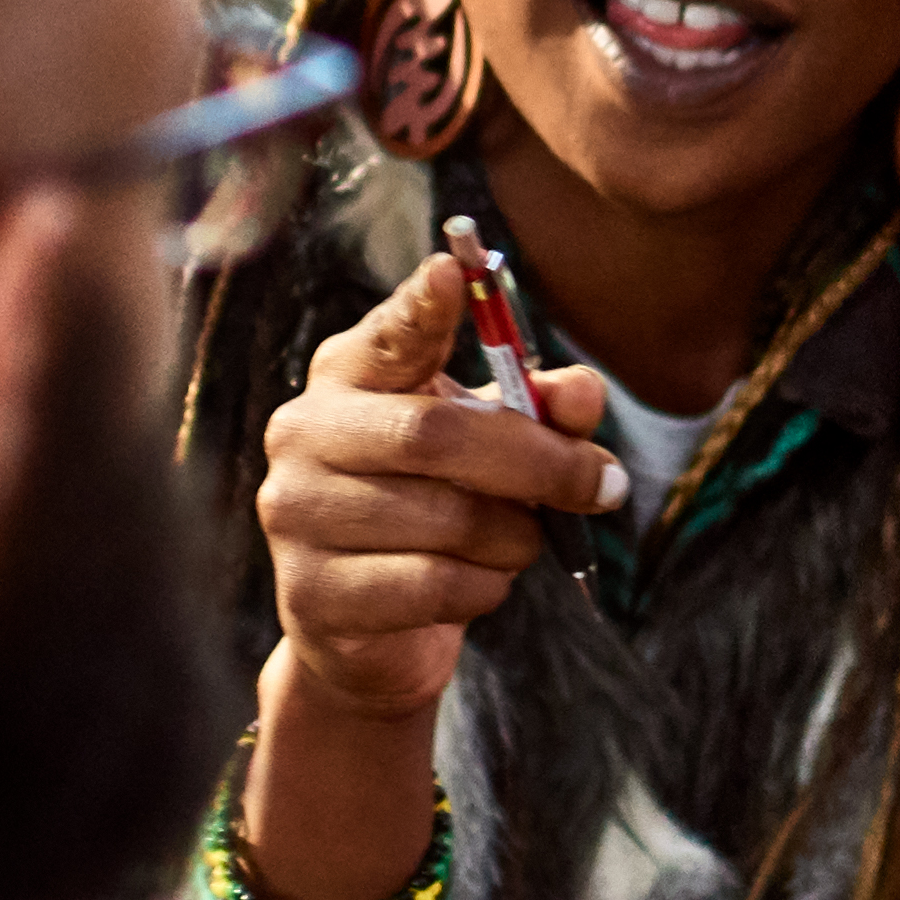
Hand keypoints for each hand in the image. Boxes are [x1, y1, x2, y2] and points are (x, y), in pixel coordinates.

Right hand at [241, 249, 622, 899]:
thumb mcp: (498, 448)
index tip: (454, 270)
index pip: (387, 333)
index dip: (422, 306)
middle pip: (437, 434)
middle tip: (603, 485)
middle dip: (540, 462)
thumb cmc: (442, 508)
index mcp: (351, 377)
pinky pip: (436, 586)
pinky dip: (486, 588)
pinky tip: (475, 584)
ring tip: (518, 542)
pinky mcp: (311, 594)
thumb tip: (580, 392)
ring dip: (516, 537)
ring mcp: (295, 514)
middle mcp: (304, 433)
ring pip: (447, 519)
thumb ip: (545, 411)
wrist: (373, 629)